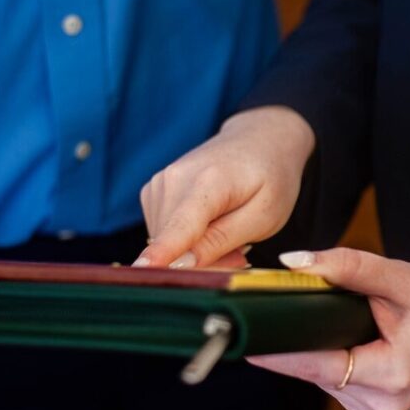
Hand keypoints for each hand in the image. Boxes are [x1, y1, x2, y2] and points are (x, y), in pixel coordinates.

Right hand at [133, 107, 314, 267]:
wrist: (259, 140)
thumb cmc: (269, 179)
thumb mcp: (263, 217)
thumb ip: (221, 241)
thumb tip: (181, 265)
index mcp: (209, 182)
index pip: (181, 224)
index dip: (162, 252)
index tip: (140, 270)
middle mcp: (174, 178)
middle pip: (172, 243)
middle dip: (200, 261)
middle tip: (240, 254)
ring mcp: (159, 183)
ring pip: (164, 241)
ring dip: (193, 251)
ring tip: (228, 232)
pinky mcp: (152, 191)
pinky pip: (162, 233)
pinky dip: (184, 239)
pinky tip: (210, 226)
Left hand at [247, 247, 409, 409]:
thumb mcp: (400, 277)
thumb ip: (347, 267)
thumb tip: (293, 261)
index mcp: (392, 374)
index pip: (319, 365)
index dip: (279, 353)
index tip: (244, 339)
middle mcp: (381, 403)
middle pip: (315, 370)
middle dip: (291, 341)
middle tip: (262, 311)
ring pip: (322, 376)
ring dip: (309, 348)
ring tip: (303, 316)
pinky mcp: (373, 407)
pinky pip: (334, 379)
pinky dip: (327, 356)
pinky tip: (330, 334)